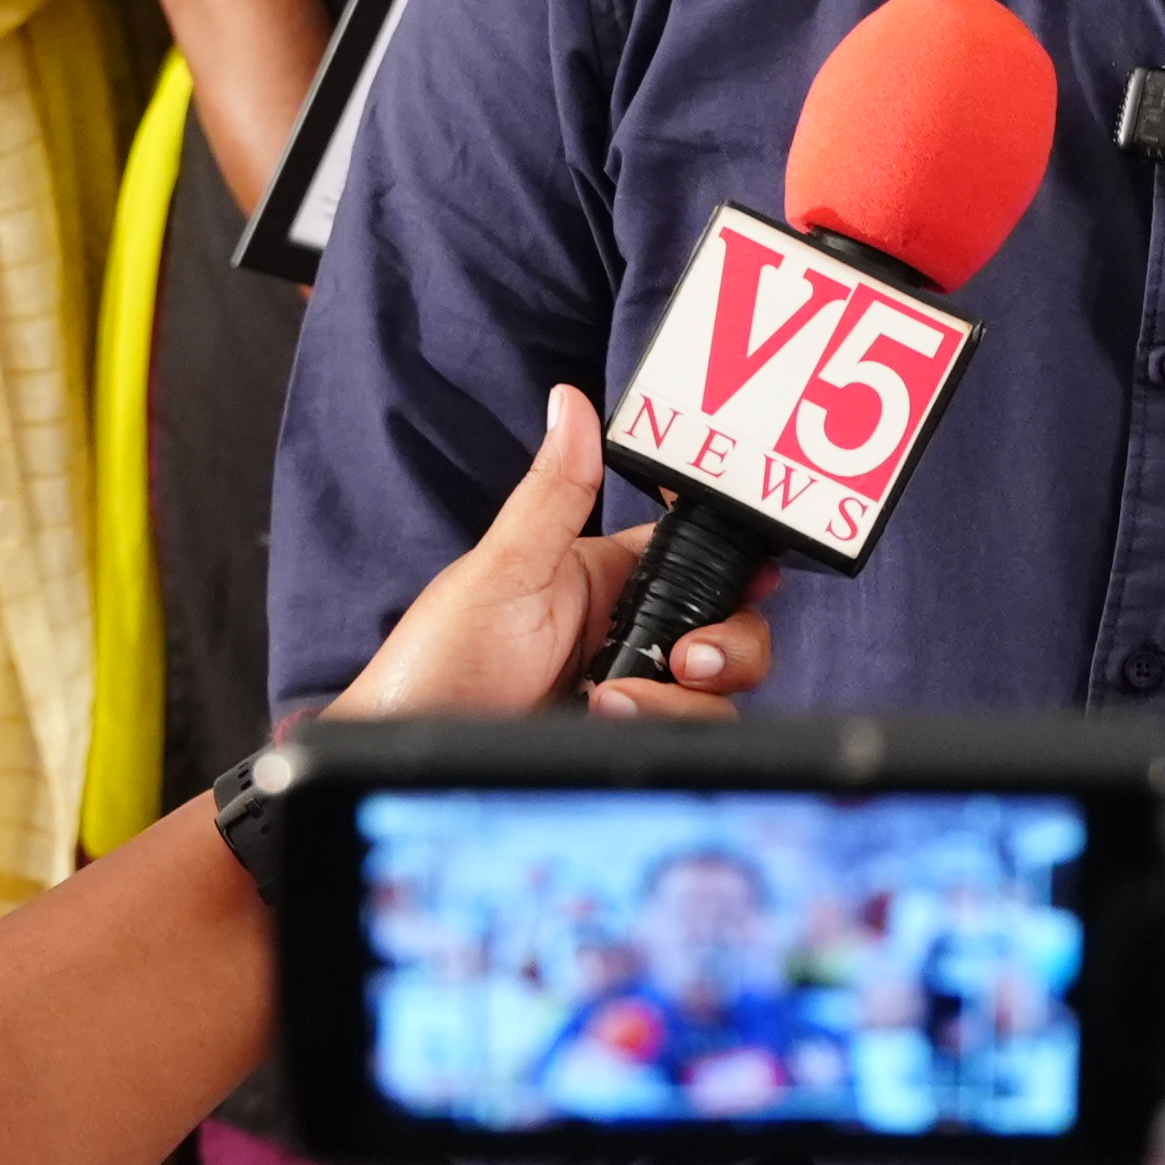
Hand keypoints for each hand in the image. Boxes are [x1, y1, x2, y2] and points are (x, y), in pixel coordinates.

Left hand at [330, 385, 763, 720]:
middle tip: (689, 658)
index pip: (694, 556)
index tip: (751, 574)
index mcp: (601, 579)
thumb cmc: (436, 663)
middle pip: (730, 629)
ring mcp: (634, 696)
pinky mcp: (631, 745)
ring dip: (684, 696)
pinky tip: (607, 722)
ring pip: (719, 692)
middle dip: (730, 642)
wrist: (412, 762)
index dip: (733, 564)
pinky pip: (690, 738)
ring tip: (610, 699)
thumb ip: (555, 493)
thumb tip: (572, 401)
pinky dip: (664, 728)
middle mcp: (627, 636)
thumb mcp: (500, 570)